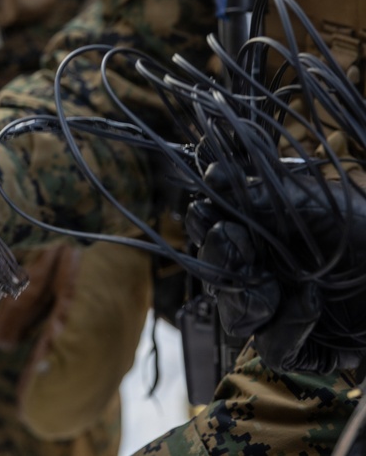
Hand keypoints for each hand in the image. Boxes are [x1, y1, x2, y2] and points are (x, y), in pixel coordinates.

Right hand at [186, 162, 365, 373]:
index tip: (211, 216)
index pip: (212, 233)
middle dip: (219, 260)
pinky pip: (274, 348)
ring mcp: (282, 313)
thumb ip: (262, 195)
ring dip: (245, 298)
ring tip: (268, 285)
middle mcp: (265, 274)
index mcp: (261, 237)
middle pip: (214, 277)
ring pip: (236, 317)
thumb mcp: (317, 203)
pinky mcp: (304, 348)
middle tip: (235, 244)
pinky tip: (311, 302)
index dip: (205, 227)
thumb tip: (212, 175)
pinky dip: (288, 326)